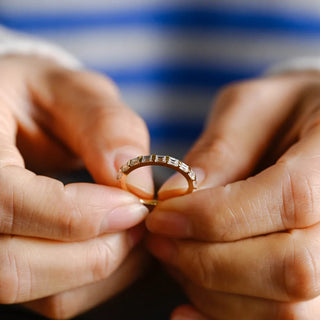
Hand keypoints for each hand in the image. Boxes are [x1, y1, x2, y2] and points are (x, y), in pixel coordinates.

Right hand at [0, 55, 151, 318]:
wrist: (18, 118)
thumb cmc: (41, 97)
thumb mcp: (70, 89)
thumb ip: (103, 123)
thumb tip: (132, 177)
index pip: (9, 203)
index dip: (81, 214)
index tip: (134, 204)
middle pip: (18, 268)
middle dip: (98, 252)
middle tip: (141, 221)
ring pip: (43, 295)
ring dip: (105, 270)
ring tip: (136, 231)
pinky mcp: (13, 261)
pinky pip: (55, 298)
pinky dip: (99, 280)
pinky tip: (120, 243)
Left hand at [146, 71, 319, 319]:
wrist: (316, 128)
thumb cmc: (287, 108)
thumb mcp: (253, 106)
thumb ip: (221, 148)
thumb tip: (177, 196)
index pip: (289, 201)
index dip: (214, 217)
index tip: (160, 217)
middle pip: (288, 268)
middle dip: (207, 261)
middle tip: (161, 241)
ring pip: (286, 308)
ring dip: (213, 292)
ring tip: (176, 259)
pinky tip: (188, 311)